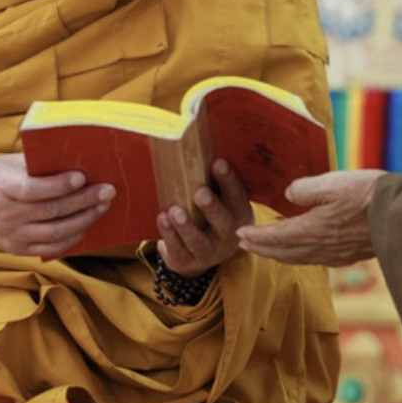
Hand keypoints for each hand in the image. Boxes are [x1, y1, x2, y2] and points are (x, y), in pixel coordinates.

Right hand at [0, 153, 114, 257]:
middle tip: (108, 190)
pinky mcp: (15, 249)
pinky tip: (86, 225)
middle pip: (52, 211)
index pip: (34, 190)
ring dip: (85, 219)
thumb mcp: (4, 163)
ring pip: (56, 233)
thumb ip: (35, 164)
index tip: (82, 176)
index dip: (61, 185)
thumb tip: (73, 159)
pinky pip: (50, 249)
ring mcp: (9, 236)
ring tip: (102, 206)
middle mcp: (4, 215)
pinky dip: (72, 238)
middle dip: (85, 201)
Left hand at [156, 158, 253, 276]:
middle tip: (200, 192)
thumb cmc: (212, 214)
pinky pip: (178, 250)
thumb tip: (199, 141)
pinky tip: (162, 218)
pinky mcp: (188, 262)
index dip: (229, 180)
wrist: (206, 251)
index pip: (237, 197)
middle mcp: (229, 236)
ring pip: (198, 241)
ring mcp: (209, 252)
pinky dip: (169, 235)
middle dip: (211, 207)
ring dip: (185, 226)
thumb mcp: (221, 199)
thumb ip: (215, 181)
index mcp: (240, 215)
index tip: (218, 162)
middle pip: (222, 223)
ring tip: (174, 210)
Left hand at [235, 169, 384, 265]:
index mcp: (312, 230)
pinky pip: (314, 259)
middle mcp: (320, 248)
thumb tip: (289, 194)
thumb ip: (305, 188)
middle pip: (283, 252)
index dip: (256, 235)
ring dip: (278, 254)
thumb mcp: (331, 182)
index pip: (276, 236)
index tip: (239, 233)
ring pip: (298, 258)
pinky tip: (301, 250)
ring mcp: (335, 255)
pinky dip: (298, 255)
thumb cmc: (367, 194)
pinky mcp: (349, 255)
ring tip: (266, 248)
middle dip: (262, 248)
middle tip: (244, 244)